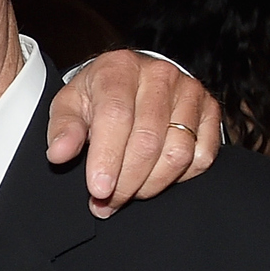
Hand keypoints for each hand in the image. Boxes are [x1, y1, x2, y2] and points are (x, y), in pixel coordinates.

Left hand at [46, 50, 220, 218]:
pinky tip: (155, 176)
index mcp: (119, 68)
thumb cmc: (97, 96)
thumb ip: (63, 128)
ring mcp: (190, 91)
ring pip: (177, 153)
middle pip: (148, 141)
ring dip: (150, 184)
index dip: (107, 157)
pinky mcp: (210, 110)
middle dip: (126, 181)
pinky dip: (179, 177)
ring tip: (127, 192)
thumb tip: (59, 153)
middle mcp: (159, 75)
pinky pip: (202, 157)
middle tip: (106, 202)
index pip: (115, 116)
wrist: (132, 79)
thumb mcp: (70, 105)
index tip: (97, 189)